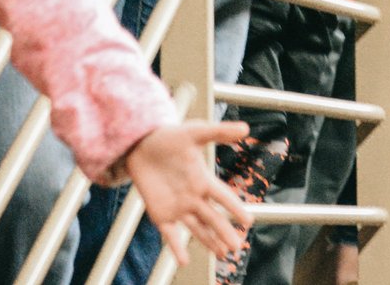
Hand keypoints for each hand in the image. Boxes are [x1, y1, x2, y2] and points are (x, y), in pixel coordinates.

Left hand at [123, 120, 250, 264]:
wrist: (141, 145)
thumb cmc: (170, 138)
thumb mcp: (194, 132)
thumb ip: (218, 132)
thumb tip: (245, 128)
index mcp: (203, 180)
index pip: (223, 197)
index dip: (235, 208)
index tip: (248, 221)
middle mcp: (194, 197)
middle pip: (213, 218)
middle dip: (225, 232)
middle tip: (237, 247)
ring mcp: (178, 208)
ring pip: (197, 229)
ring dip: (209, 241)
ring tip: (223, 254)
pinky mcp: (161, 215)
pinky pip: (170, 234)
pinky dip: (176, 247)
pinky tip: (184, 260)